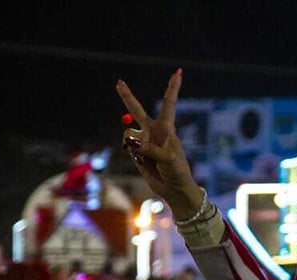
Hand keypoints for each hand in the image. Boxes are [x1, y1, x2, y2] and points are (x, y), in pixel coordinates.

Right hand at [116, 70, 203, 218]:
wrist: (174, 190)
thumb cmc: (177, 172)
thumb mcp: (168, 159)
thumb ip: (149, 149)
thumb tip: (132, 141)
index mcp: (167, 129)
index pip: (168, 104)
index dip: (172, 88)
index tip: (178, 72)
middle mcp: (154, 132)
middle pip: (137, 111)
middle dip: (127, 97)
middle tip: (118, 82)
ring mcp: (144, 142)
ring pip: (128, 134)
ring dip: (134, 146)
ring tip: (147, 158)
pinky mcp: (136, 153)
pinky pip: (127, 147)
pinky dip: (131, 153)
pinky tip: (142, 162)